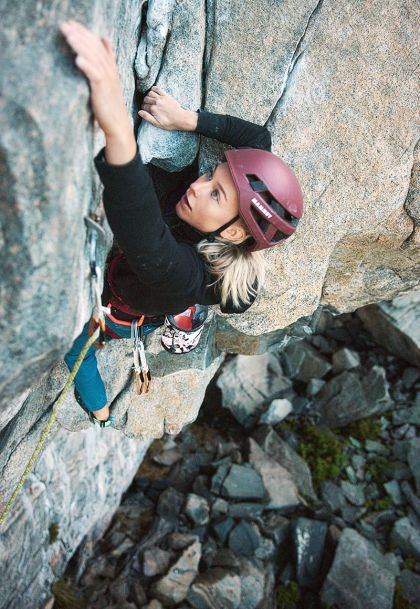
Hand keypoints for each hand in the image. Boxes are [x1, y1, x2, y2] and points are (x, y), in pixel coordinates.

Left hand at [60, 20, 130, 137]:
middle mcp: (110, 71)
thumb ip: (103, 67)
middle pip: (95, 48)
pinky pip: (95, 75)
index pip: (98, 45)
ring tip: (68, 36)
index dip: (85, 33)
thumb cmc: (109, 106)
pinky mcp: (103, 91)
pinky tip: (77, 59)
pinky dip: (87, 66)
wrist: (118, 125)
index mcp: (110, 68)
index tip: (71, 24)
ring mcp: (107, 80)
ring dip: (80, 46)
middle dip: (80, 35)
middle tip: (65, 25)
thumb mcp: (107, 84)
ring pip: (94, 58)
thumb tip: (102, 48)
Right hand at [139, 86, 197, 130]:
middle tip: (147, 106)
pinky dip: (153, 89)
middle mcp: (156, 102)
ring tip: (150, 100)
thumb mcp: (157, 123)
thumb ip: (147, 117)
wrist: (180, 118)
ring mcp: (161, 98)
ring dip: (148, 96)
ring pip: (150, 93)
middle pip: (146, 99)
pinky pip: (157, 88)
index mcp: (153, 109)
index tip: (145, 110)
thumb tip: (139, 112)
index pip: (144, 106)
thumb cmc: (169, 123)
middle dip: (145, 102)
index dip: (143, 109)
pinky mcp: (166, 95)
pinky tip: (153, 92)